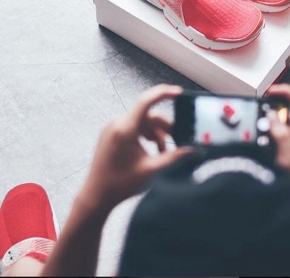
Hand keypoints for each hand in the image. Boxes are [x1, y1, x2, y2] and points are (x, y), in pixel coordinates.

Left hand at [78, 84, 192, 216]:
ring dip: (156, 135)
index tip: (179, 93)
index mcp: (125, 130)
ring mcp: (112, 128)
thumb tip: (193, 150)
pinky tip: (151, 151)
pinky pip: (133, 127)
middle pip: (149, 116)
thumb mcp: (152, 170)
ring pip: (142, 123)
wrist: (96, 196)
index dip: (164, 93)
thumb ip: (175, 157)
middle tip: (177, 142)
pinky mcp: (110, 134)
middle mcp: (116, 124)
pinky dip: (145, 136)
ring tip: (162, 153)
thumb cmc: (120, 185)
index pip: (146, 102)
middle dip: (164, 129)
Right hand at [266, 83, 289, 220]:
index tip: (269, 90)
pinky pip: (271, 140)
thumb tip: (271, 117)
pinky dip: (262, 137)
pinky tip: (256, 143)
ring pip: (276, 126)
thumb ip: (281, 136)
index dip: (285, 92)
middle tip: (256, 108)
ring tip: (255, 125)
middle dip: (270, 108)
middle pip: (285, 112)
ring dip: (265, 123)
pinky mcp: (283, 157)